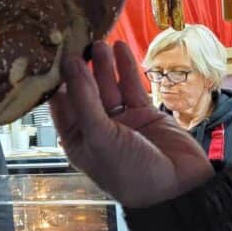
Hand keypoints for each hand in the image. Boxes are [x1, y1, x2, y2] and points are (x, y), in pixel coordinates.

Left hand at [49, 41, 213, 208]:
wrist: (178, 189)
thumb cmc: (130, 173)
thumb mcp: (100, 137)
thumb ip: (84, 99)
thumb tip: (70, 65)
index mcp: (77, 140)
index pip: (61, 104)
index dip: (58, 80)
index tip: (52, 54)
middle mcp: (96, 129)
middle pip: (84, 91)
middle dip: (81, 68)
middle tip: (76, 41)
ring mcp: (121, 121)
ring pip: (108, 86)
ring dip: (103, 65)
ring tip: (97, 41)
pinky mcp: (144, 114)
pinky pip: (131, 87)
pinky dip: (126, 68)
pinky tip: (120, 48)